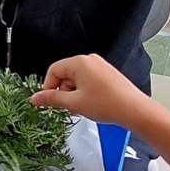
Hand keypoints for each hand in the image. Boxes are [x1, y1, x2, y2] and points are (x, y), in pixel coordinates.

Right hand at [30, 55, 160, 128]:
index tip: (49, 102)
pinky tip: (92, 105)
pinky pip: (88, 81)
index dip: (48, 87)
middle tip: (70, 107)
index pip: (53, 70)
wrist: (134, 110)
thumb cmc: (107, 104)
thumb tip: (35, 98)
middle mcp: (90, 60)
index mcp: (80, 62)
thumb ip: (52, 99)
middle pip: (65, 74)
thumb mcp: (74, 103)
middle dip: (64, 92)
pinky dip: (85, 93)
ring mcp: (100, 66)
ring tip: (83, 107)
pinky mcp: (107, 74)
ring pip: (76, 79)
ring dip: (75, 94)